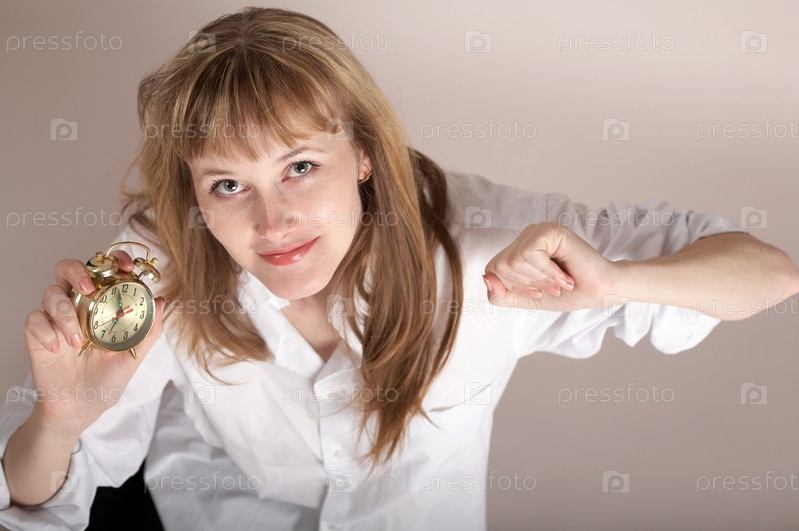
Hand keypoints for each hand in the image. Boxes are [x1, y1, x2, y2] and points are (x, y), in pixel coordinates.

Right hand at [23, 251, 164, 434]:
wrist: (81, 408)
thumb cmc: (107, 380)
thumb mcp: (133, 355)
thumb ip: (149, 330)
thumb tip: (162, 301)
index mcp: (103, 304)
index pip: (103, 271)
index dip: (113, 260)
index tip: (126, 266)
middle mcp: (78, 305)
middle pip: (67, 269)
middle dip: (77, 271)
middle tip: (89, 289)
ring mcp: (56, 319)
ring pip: (51, 293)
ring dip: (65, 313)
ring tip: (77, 341)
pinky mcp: (37, 334)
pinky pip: (34, 319)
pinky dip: (47, 331)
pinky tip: (58, 349)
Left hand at [483, 222, 620, 311]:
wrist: (599, 293)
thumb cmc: (567, 294)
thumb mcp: (526, 299)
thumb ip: (500, 295)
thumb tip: (485, 278)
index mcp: (517, 249)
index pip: (493, 270)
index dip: (513, 288)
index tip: (538, 292)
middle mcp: (525, 236)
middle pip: (501, 267)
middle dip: (527, 285)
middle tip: (551, 287)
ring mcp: (537, 230)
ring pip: (514, 261)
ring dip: (540, 279)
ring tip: (559, 281)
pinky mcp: (550, 230)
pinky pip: (529, 254)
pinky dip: (547, 272)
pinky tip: (564, 275)